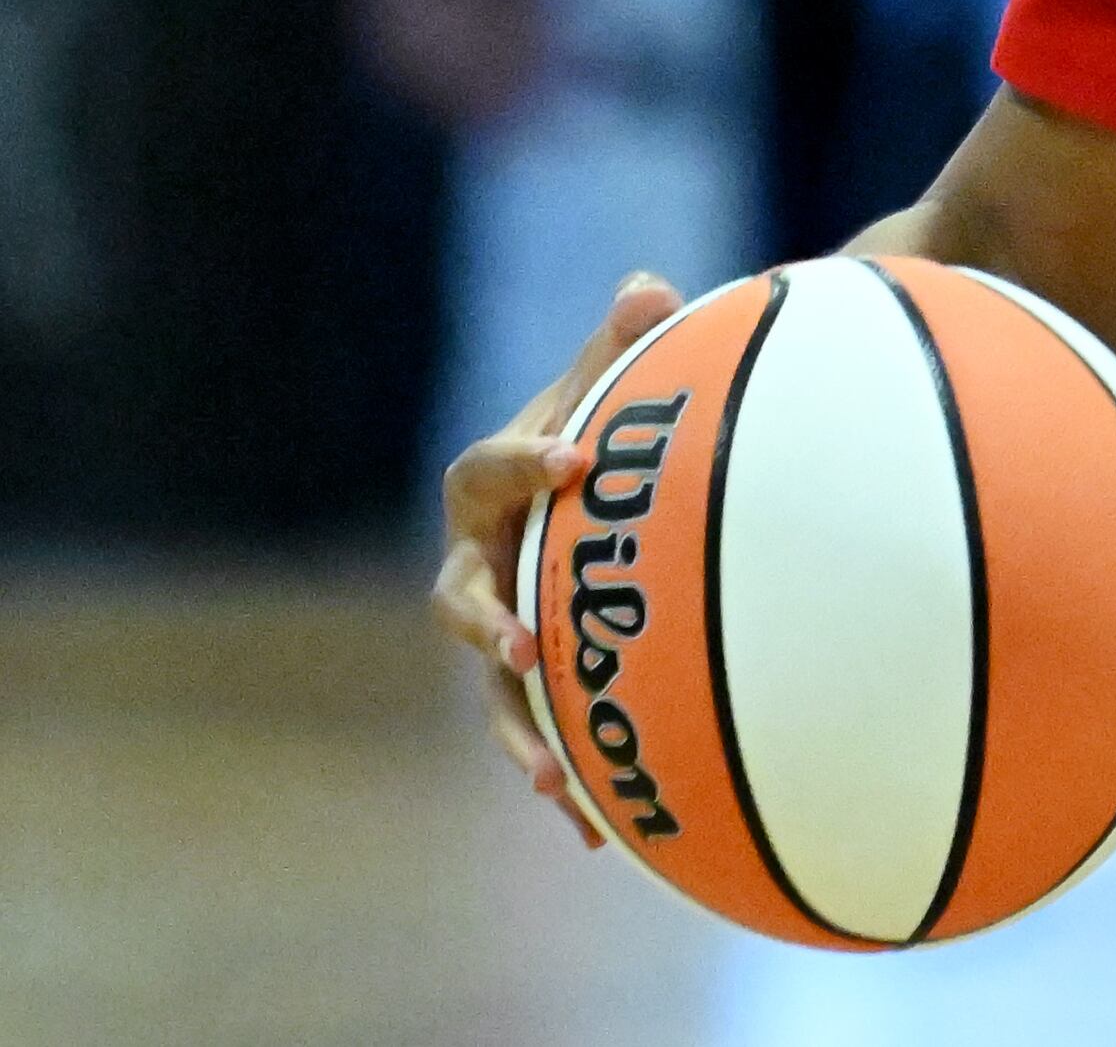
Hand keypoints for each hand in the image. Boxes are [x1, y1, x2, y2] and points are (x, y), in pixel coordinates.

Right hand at [427, 270, 683, 840]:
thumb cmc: (611, 423)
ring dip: (516, 730)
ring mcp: (504, 624)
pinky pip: (540, 728)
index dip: (525, 460)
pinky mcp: (540, 673)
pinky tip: (599, 833)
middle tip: (530, 642)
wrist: (604, 482)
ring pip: (492, 686)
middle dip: (489, 623)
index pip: (487, 471)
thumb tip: (651, 287)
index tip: (577, 456)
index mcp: (491, 486)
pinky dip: (567, 773)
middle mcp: (482, 562)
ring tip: (552, 780)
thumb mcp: (616, 381)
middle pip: (459, 598)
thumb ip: (628, 340)